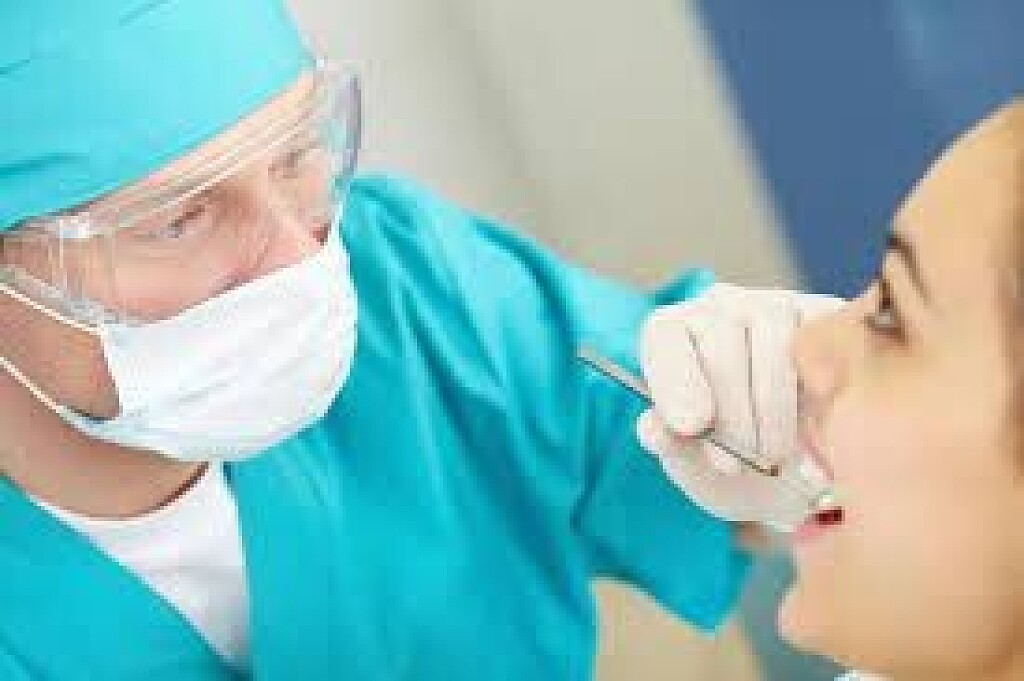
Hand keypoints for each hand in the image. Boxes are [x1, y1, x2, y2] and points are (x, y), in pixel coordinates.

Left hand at [635, 283, 841, 526]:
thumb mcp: (691, 462)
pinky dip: (818, 394)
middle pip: (720, 345)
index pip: (664, 337)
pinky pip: (825, 345)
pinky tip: (812, 430)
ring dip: (774, 412)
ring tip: (773, 457)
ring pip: (775, 344)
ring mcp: (775, 306)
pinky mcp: (826, 316)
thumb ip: (667, 443)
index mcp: (672, 334)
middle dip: (729, 416)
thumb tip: (654, 429)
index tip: (692, 426)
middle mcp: (719, 308)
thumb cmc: (728, 460)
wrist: (793, 471)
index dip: (677, 381)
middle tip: (734, 466)